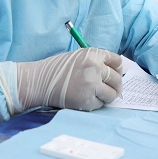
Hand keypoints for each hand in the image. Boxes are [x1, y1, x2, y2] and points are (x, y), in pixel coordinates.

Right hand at [0, 48, 122, 113]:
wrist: (39, 81)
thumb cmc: (59, 69)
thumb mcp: (79, 57)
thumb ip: (97, 61)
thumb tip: (116, 72)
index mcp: (93, 54)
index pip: (117, 62)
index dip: (117, 70)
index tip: (114, 75)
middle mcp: (94, 67)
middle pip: (117, 79)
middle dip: (114, 85)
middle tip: (108, 89)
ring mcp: (91, 84)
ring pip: (112, 94)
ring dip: (106, 96)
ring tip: (95, 95)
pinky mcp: (87, 100)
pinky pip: (101, 104)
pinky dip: (95, 104)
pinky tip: (85, 99)